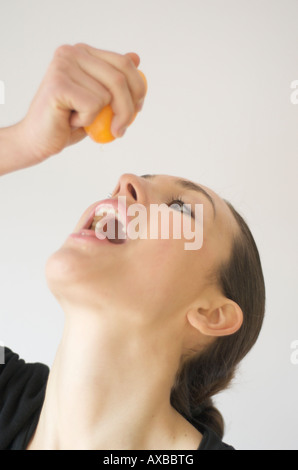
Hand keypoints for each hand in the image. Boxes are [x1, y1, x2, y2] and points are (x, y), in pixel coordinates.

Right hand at [17, 44, 145, 163]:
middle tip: (120, 130)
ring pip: (108, 95)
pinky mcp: (58, 83)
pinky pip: (92, 105)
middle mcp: (72, 52)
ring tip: (79, 119)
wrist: (39, 139)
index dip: (138, 89)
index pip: (124, 63)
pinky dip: (86, 120)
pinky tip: (70, 120)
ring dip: (100, 118)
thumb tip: (136, 57)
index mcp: (83, 52)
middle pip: (120, 79)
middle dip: (128, 110)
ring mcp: (63, 65)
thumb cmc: (69, 121)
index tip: (138, 109)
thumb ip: (114, 80)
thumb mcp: (100, 100)